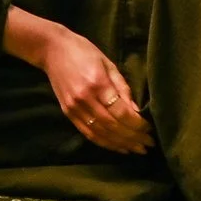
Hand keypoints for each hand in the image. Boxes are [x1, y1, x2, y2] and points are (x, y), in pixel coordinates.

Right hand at [35, 25, 152, 154]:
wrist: (52, 50)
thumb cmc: (84, 51)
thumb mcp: (108, 63)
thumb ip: (122, 87)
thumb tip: (136, 110)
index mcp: (97, 82)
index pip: (120, 111)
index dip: (136, 123)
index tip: (149, 129)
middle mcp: (85, 98)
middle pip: (112, 125)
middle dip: (132, 137)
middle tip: (148, 144)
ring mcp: (74, 108)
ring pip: (100, 133)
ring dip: (120, 144)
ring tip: (137, 150)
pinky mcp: (68, 113)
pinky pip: (88, 133)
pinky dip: (104, 143)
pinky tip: (118, 147)